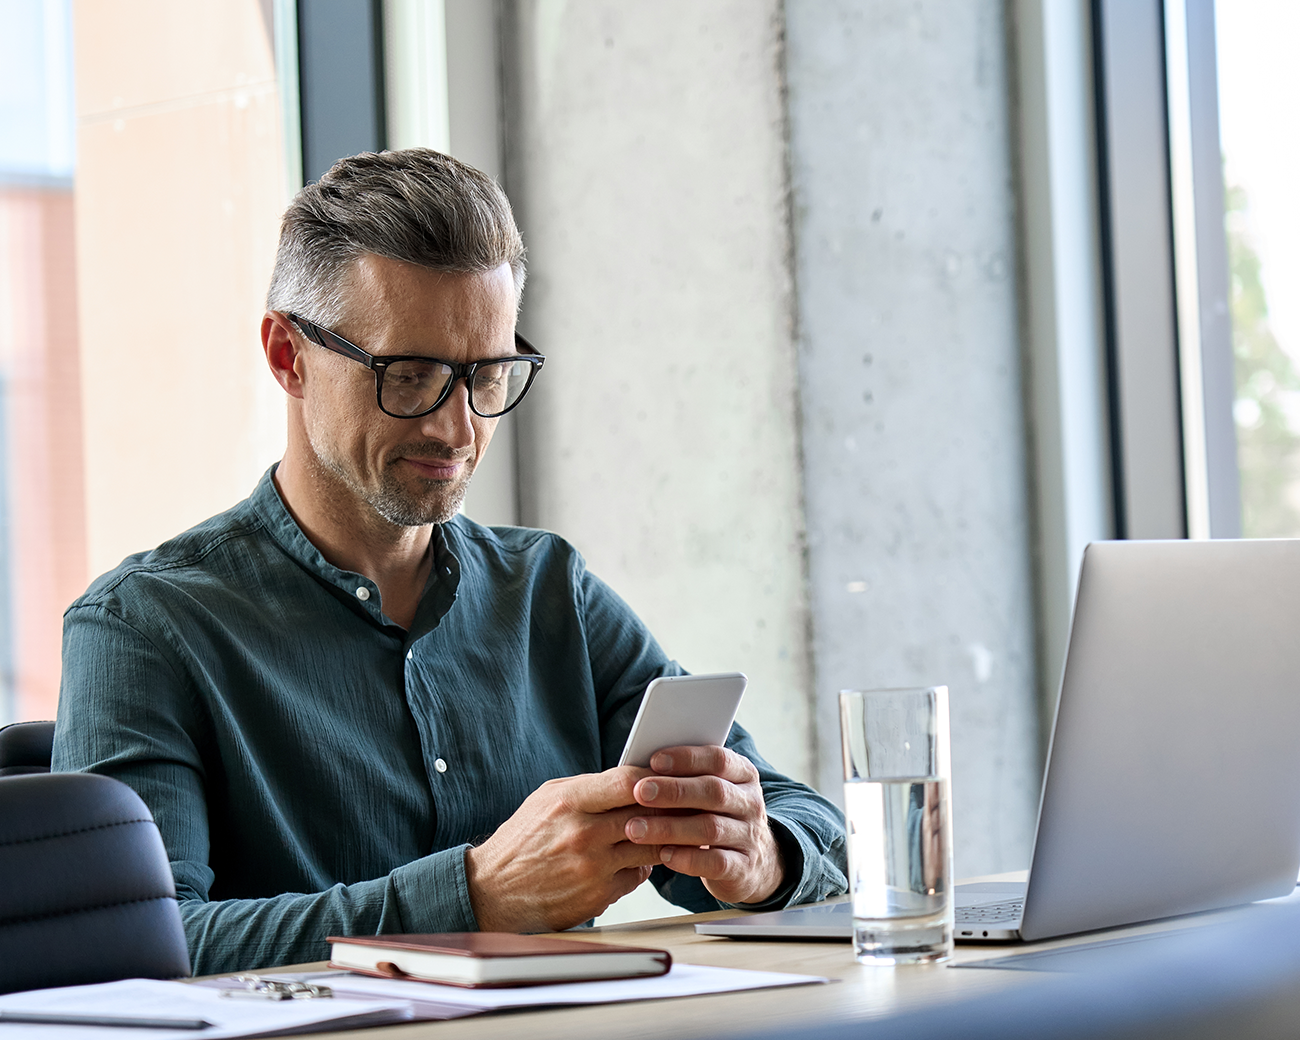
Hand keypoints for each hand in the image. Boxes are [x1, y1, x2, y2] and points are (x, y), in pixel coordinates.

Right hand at [464, 768, 663, 931]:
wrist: (492, 890)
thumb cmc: (523, 840)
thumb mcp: (547, 799)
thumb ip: (590, 787)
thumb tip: (632, 779)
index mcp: (569, 802)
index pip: (627, 781)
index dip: (653, 778)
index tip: (665, 777)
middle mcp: (583, 833)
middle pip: (647, 814)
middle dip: (668, 808)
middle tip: (681, 804)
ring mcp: (593, 867)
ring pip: (651, 846)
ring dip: (661, 838)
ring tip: (666, 830)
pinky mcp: (598, 895)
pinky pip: (638, 875)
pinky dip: (642, 865)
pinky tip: (636, 857)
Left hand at [623, 746, 785, 904]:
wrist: (752, 862)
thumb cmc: (717, 816)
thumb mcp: (709, 791)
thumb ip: (685, 778)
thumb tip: (642, 767)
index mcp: (743, 774)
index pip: (718, 759)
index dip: (687, 759)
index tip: (654, 760)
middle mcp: (750, 802)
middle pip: (714, 792)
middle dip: (674, 791)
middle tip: (640, 792)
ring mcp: (750, 836)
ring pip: (711, 828)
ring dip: (670, 827)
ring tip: (636, 828)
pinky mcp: (744, 867)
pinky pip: (716, 862)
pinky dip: (687, 859)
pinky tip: (663, 855)